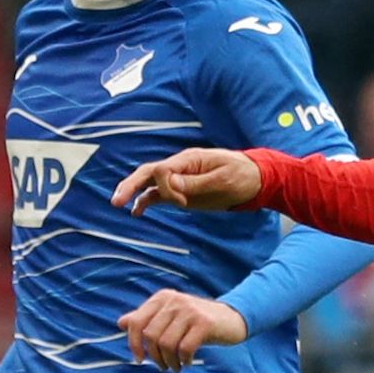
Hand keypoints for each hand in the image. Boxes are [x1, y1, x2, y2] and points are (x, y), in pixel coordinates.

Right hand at [113, 148, 261, 213]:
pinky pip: (159, 195)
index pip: (163, 169)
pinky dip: (146, 201)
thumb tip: (171, 186)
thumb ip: (197, 183)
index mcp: (189, 160)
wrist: (256, 180)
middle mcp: (180, 167)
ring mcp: (180, 180)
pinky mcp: (183, 192)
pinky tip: (136, 212)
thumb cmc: (242, 176)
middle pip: (148, 172)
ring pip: (150, 183)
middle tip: (117, 200)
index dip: (166, 187)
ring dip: (134, 192)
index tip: (181, 203)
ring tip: (119, 204)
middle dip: (131, 184)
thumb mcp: (223, 180)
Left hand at [118, 290, 248, 369]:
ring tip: (175, 367)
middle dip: (155, 356)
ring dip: (169, 361)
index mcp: (162, 298)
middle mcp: (174, 301)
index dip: (134, 343)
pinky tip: (187, 363)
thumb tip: (120, 322)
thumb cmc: (197, 321)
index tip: (139, 359)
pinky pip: (185, 348)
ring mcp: (190, 311)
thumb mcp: (170, 317)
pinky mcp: (204, 323)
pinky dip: (183, 360)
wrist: (232, 318)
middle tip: (163, 366)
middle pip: (151, 335)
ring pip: (167, 344)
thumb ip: (146, 318)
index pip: (136, 322)